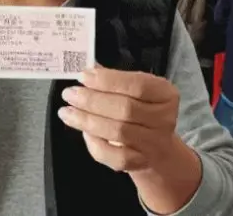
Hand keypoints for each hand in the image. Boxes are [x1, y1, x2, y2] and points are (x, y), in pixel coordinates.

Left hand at [58, 67, 179, 172]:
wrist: (156, 146)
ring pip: (117, 132)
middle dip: (92, 100)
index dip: (108, 81)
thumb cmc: (141, 110)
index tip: (83, 76)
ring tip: (67, 111)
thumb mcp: (133, 89)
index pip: (137, 85)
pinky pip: (114, 156)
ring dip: (87, 120)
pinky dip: (95, 143)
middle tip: (70, 94)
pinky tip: (82, 131)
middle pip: (125, 109)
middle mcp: (164, 118)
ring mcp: (154, 143)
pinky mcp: (141, 163)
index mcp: (165, 94)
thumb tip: (87, 69)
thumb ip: (113, 79)